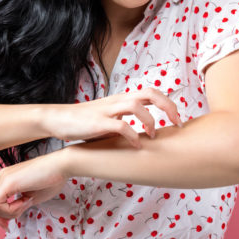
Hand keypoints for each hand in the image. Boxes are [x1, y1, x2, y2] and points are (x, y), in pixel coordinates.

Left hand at [0, 151, 68, 229]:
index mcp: (8, 179)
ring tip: (26, 205)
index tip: (8, 225)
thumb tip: (13, 214)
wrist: (61, 166)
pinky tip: (25, 202)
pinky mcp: (8, 181)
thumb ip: (20, 205)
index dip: (0, 215)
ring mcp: (4, 177)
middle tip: (9, 225)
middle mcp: (3, 176)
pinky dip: (10, 210)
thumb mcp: (32, 197)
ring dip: (8, 213)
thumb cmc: (52, 179)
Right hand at [42, 88, 182, 147]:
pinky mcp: (98, 122)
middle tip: (177, 124)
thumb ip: (127, 120)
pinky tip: (137, 146)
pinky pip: (121, 126)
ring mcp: (108, 110)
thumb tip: (147, 134)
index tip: (178, 120)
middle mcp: (118, 101)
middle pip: (150, 93)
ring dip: (150, 121)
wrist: (59, 119)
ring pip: (137, 106)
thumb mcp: (110, 118)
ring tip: (153, 136)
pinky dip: (133, 136)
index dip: (169, 104)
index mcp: (122, 99)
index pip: (152, 92)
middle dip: (168, 107)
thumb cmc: (86, 122)